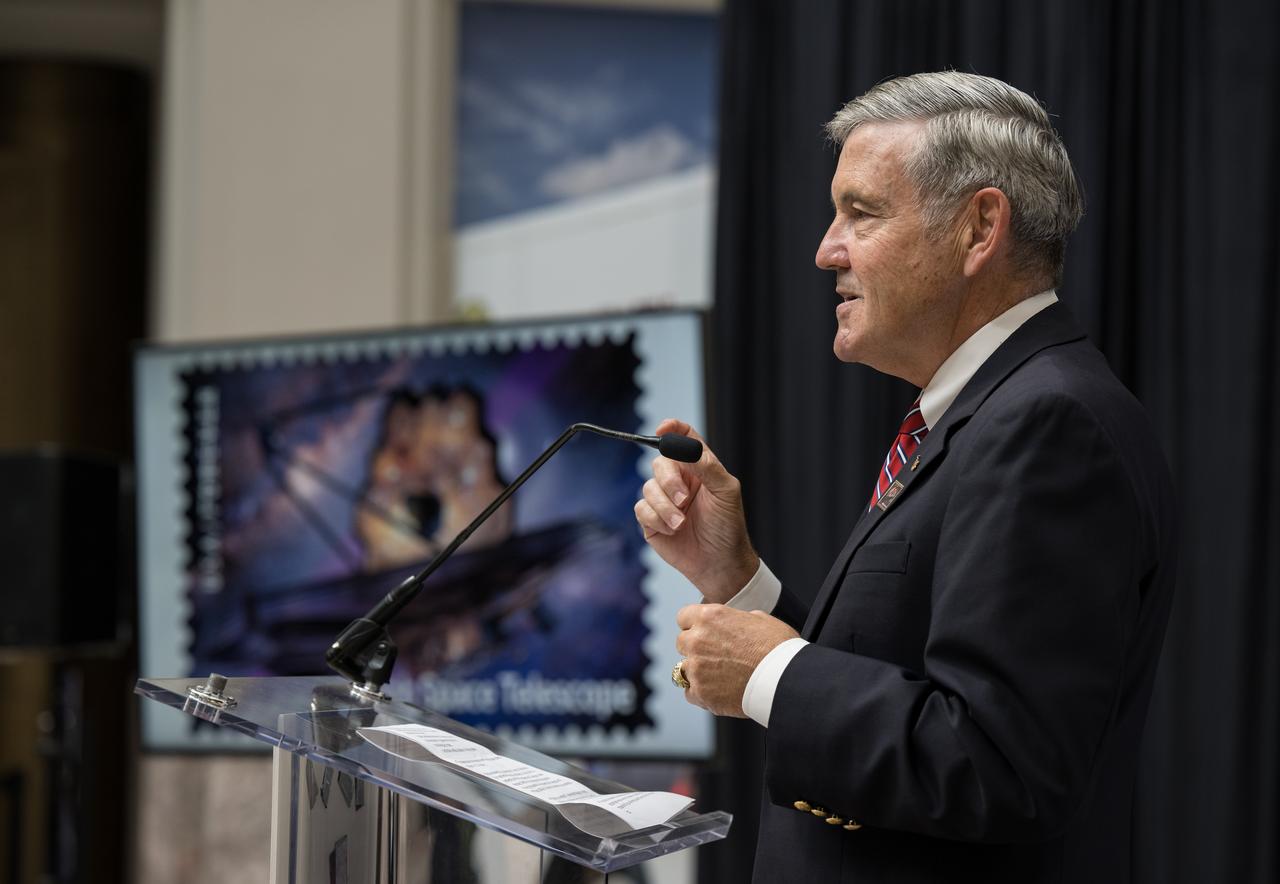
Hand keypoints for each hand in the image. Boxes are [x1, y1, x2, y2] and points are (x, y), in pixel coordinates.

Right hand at [633, 419, 758, 601]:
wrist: (719, 563)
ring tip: (681, 523)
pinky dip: (656, 519)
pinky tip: (672, 531)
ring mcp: (664, 499)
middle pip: (659, 462)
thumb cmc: (727, 526)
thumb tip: (687, 446)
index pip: (683, 438)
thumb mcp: (726, 492)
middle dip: (669, 480)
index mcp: (699, 467)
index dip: (672, 429)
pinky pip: (641, 508)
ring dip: (665, 507)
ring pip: (647, 487)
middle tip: (683, 499)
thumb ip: (707, 466)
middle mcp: (679, 480)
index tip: (663, 429)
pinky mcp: (651, 520)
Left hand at [675, 604, 799, 716]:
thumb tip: (733, 623)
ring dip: (697, 671)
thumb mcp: (760, 619)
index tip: (702, 633)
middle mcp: (697, 640)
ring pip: (682, 669)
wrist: (786, 679)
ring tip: (719, 676)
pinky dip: (701, 693)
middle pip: (681, 643)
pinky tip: (718, 691)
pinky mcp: (700, 692)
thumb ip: (736, 619)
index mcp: (710, 617)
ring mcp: (696, 668)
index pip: (683, 617)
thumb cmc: (778, 648)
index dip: (694, 625)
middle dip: (695, 648)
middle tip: (716, 656)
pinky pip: (689, 692)